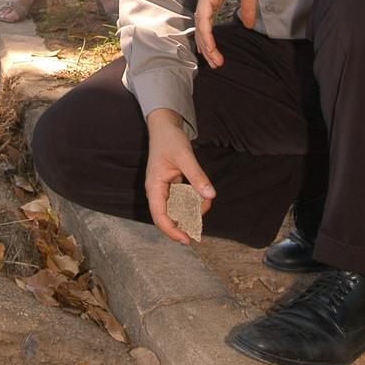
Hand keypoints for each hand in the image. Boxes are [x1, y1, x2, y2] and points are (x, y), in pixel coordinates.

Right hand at [146, 109, 214, 244]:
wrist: (165, 125)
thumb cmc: (170, 139)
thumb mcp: (185, 157)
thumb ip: (197, 177)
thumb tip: (210, 196)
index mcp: (154, 187)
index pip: (159, 217)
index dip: (172, 231)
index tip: (187, 239)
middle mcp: (157, 191)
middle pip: (169, 216)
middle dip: (187, 219)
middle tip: (204, 213)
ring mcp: (164, 189)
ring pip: (177, 209)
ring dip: (192, 209)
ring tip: (205, 202)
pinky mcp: (172, 186)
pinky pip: (181, 199)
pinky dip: (192, 200)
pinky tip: (202, 196)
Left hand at [195, 0, 263, 68]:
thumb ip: (247, 10)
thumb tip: (249, 25)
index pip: (207, 21)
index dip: (210, 38)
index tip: (216, 53)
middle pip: (201, 26)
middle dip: (207, 47)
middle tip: (215, 63)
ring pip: (200, 25)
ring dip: (206, 45)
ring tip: (214, 59)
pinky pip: (204, 18)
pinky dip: (206, 34)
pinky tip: (210, 46)